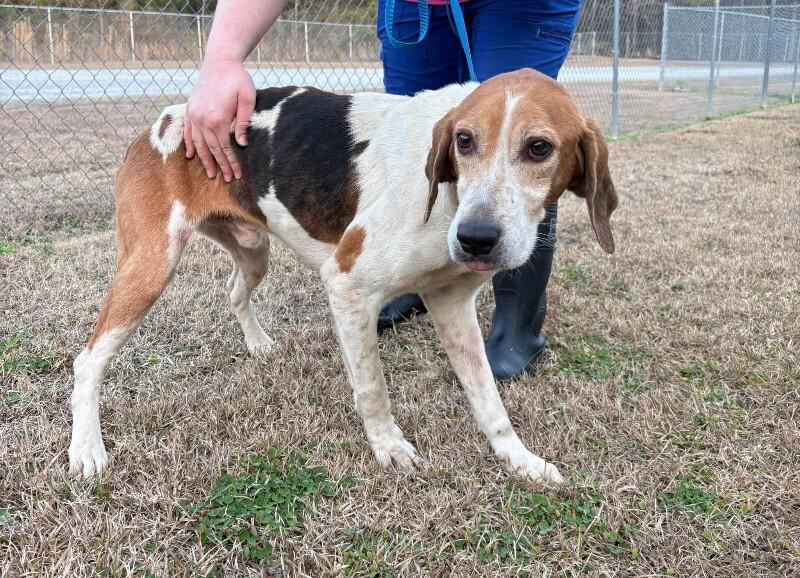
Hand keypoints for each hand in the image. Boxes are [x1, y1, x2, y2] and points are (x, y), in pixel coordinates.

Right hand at [184, 58, 254, 180]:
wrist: (219, 60)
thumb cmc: (237, 78)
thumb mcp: (247, 98)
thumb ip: (244, 122)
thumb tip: (241, 143)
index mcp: (218, 119)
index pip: (225, 148)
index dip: (231, 163)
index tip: (237, 175)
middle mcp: (202, 120)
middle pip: (212, 149)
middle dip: (220, 166)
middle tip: (226, 179)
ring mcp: (194, 115)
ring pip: (198, 143)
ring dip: (204, 160)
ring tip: (210, 173)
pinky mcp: (190, 109)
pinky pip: (188, 132)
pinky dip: (189, 144)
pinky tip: (190, 155)